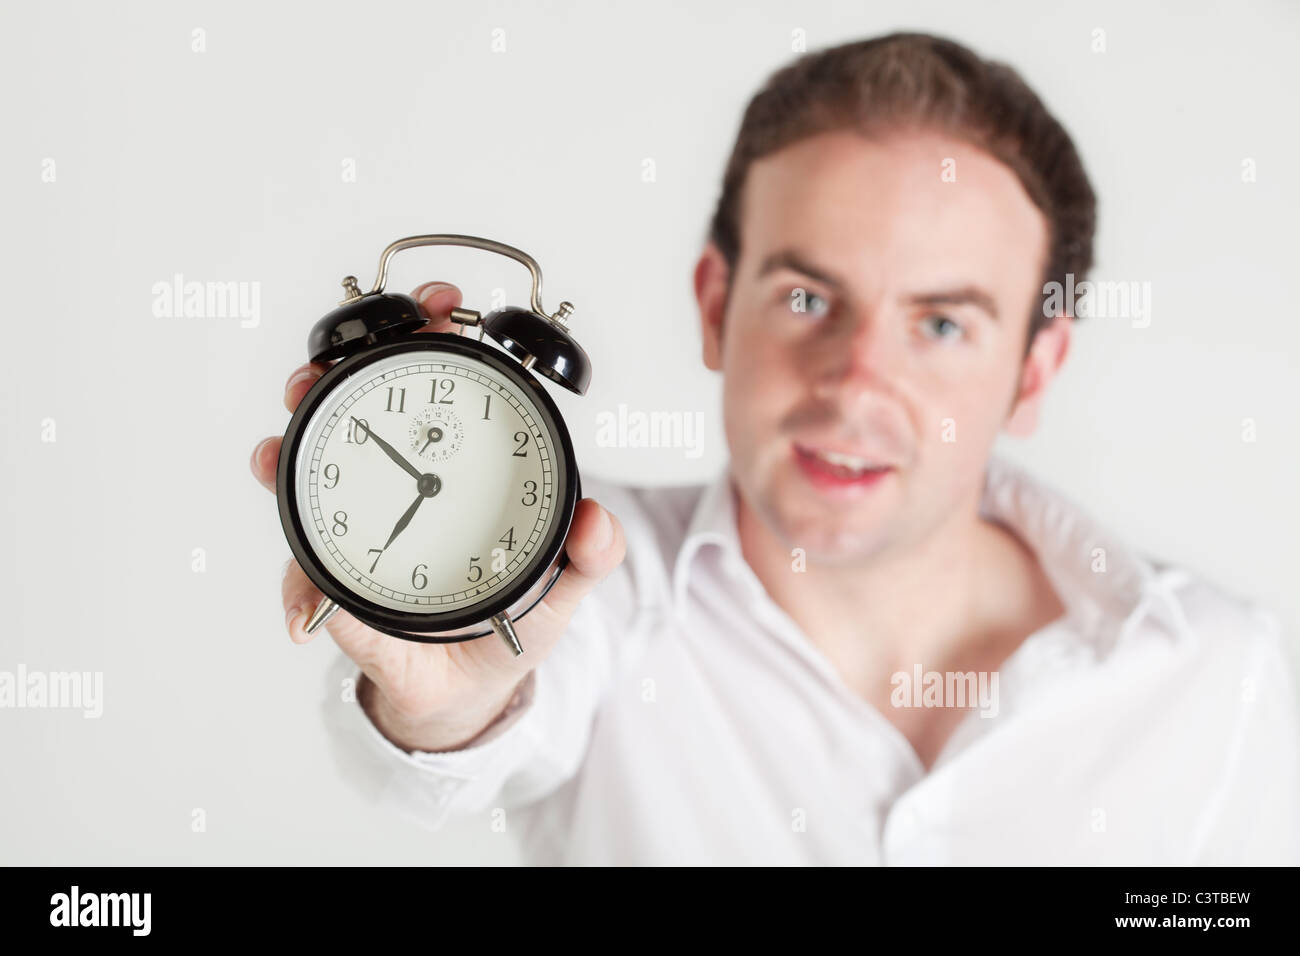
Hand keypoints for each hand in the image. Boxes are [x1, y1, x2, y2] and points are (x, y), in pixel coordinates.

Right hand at [250, 281, 626, 752]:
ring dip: (283, 455)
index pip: (441, 383)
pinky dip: (298, 586)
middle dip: (328, 376)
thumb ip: (587, 556)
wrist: (466, 696)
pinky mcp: (334, 584)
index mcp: (458, 471)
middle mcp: (399, 486)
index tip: (438, 307)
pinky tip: (303, 608)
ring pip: (309, 472)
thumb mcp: (562, 589)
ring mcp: (358, 527)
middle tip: (318, 372)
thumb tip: (599, 522)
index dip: (433, 334)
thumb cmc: (510, 627)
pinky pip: (307, 575)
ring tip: (273, 455)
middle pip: (354, 408)